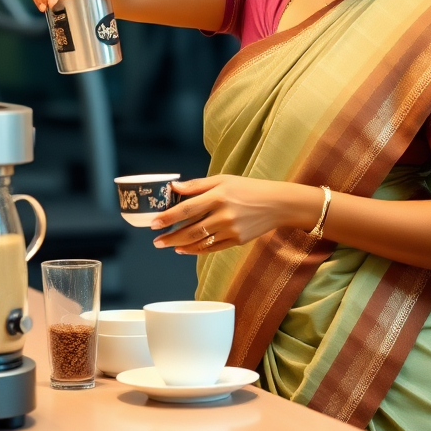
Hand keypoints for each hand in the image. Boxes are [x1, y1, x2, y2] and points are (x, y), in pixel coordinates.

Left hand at [150, 175, 318, 254]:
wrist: (276, 204)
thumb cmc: (247, 188)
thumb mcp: (222, 179)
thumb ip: (197, 185)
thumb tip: (174, 187)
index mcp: (219, 195)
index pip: (187, 208)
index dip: (168, 217)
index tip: (153, 223)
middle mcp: (224, 214)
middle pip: (191, 230)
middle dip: (171, 236)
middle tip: (156, 241)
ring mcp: (231, 230)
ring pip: (200, 242)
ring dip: (181, 245)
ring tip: (167, 245)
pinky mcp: (237, 241)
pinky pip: (212, 248)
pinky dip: (196, 250)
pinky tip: (184, 249)